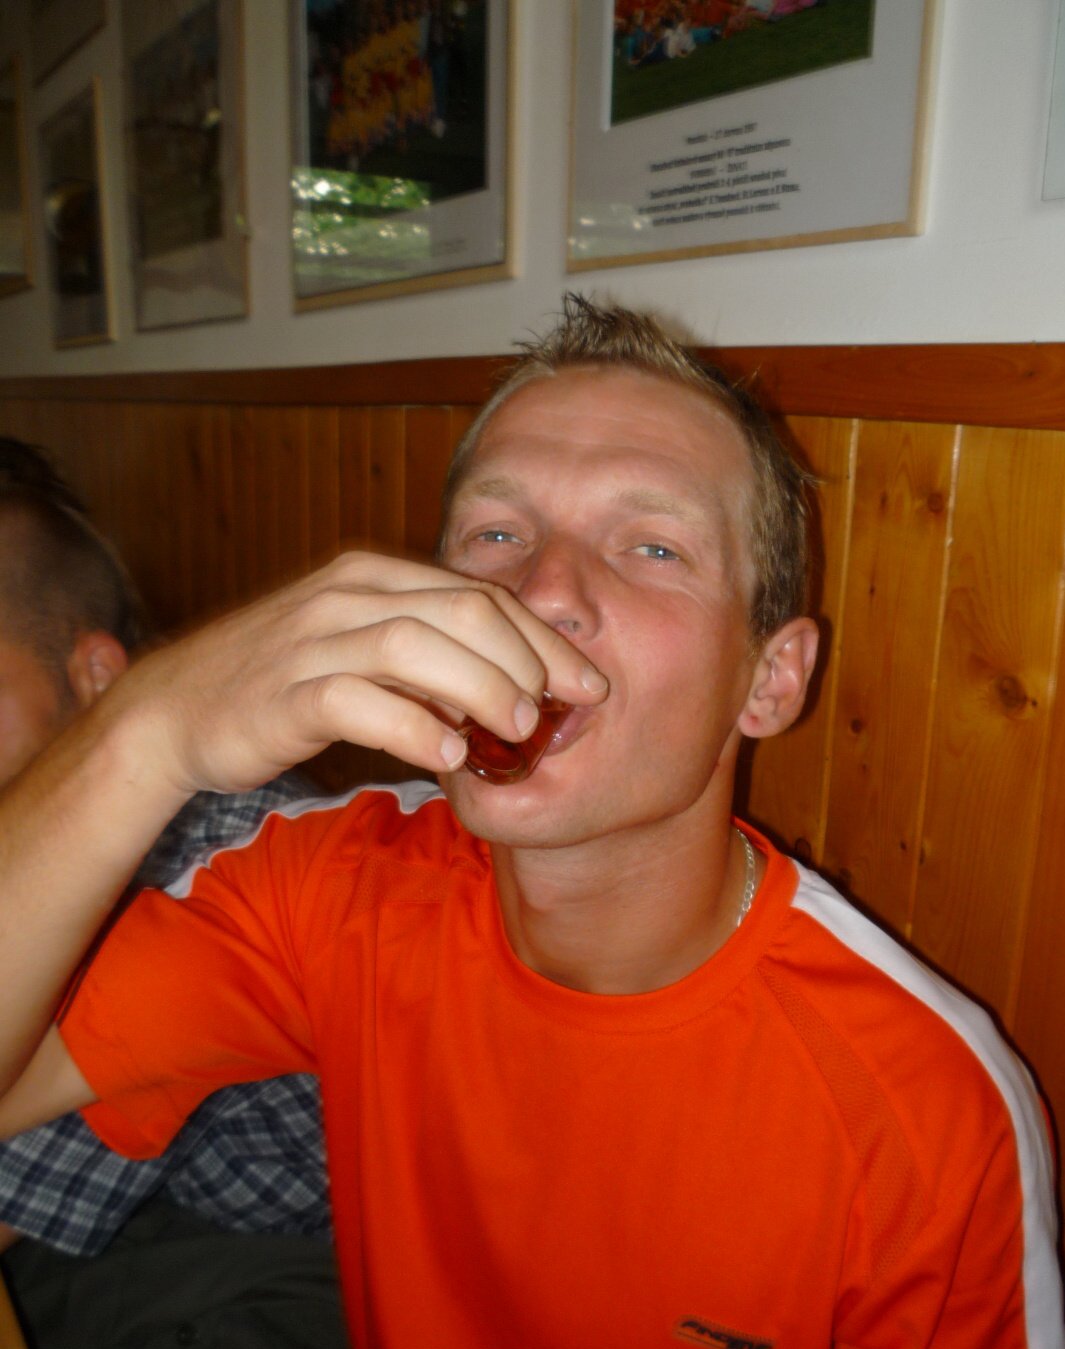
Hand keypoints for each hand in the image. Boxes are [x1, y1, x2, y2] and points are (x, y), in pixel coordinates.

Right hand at [110, 551, 608, 797]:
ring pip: (416, 645)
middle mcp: (346, 595)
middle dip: (527, 659)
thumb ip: (427, 656)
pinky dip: (412, 726)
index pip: (479, 593)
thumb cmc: (280, 684)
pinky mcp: (283, 694)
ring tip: (518, 729)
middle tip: (561, 709)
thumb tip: (511, 692)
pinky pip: (358, 701)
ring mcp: (311, 640)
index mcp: (372, 575)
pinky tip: (447, 754)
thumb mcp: (360, 649)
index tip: (588, 682)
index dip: (543, 638)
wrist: (173, 711)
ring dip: (480, 687)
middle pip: (462, 609)